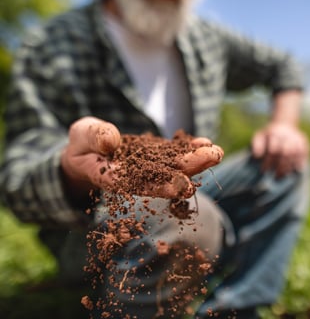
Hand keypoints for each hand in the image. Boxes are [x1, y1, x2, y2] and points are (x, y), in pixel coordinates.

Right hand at [60, 117, 223, 198]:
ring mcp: (149, 167)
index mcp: (115, 178)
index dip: (162, 186)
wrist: (89, 151)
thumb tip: (111, 140)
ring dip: (197, 160)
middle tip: (213, 158)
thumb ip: (93, 137)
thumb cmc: (81, 145)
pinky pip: (174, 154)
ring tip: (216, 151)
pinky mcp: (156, 157)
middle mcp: (137, 177)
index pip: (139, 185)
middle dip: (190, 168)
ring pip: (174, 166)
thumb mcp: (80, 136)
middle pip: (165, 176)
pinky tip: (206, 143)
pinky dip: (189, 149)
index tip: (184, 186)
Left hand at [251, 122, 309, 177]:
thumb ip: (256, 145)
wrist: (284, 124)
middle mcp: (286, 135)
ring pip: (295, 154)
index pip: (272, 150)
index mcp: (274, 134)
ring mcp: (296, 138)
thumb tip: (257, 156)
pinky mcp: (303, 141)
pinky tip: (296, 170)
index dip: (268, 162)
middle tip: (275, 176)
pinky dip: (300, 162)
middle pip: (285, 153)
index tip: (264, 171)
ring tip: (283, 175)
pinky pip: (304, 153)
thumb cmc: (268, 135)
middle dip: (280, 166)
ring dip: (289, 166)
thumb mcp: (259, 136)